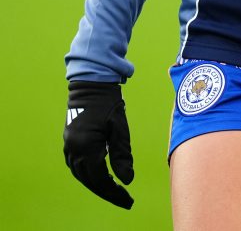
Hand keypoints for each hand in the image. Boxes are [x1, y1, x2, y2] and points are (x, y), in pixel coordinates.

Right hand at [63, 80, 133, 208]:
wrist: (91, 83)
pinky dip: (87, 174)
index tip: (128, 200)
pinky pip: (76, 165)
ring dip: (96, 184)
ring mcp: (68, 145)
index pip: (100, 179)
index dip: (113, 192)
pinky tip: (97, 176)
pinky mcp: (69, 141)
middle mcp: (74, 149)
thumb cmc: (108, 103)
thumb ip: (122, 155)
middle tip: (124, 199)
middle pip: (89, 180)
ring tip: (112, 190)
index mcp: (86, 146)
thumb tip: (127, 180)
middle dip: (107, 191)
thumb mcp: (119, 128)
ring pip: (81, 174)